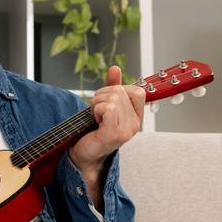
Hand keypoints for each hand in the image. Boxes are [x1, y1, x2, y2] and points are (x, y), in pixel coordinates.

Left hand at [69, 66, 143, 206]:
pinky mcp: (115, 134)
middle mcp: (135, 125)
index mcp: (136, 117)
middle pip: (121, 92)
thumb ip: (111, 86)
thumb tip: (115, 68)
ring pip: (113, 98)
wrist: (83, 153)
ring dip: (96, 104)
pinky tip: (95, 122)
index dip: (119, 90)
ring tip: (95, 117)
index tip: (107, 103)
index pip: (137, 91)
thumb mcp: (104, 104)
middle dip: (102, 96)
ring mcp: (127, 130)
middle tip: (96, 112)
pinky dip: (96, 110)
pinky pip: (108, 108)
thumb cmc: (93, 130)